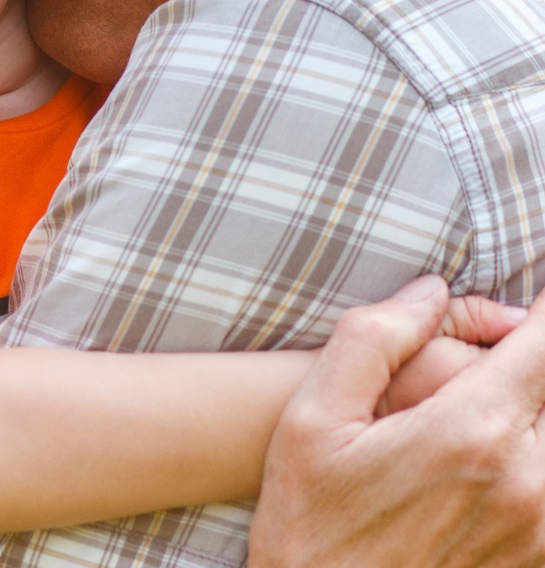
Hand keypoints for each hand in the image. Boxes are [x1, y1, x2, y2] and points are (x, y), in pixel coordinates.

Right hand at [249, 275, 544, 567]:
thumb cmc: (309, 521)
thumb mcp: (311, 418)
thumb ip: (372, 338)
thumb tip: (430, 290)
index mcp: (469, 430)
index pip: (543, 344)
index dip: (539, 313)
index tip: (527, 306)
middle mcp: (525, 479)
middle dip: (527, 363)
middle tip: (488, 359)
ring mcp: (540, 525)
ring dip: (527, 412)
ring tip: (464, 416)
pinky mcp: (537, 556)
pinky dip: (525, 457)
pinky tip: (477, 461)